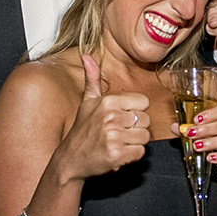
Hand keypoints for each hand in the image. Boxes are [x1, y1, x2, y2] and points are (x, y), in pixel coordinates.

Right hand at [51, 55, 153, 180]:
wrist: (70, 159)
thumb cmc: (82, 130)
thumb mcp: (87, 102)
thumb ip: (92, 78)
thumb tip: (86, 55)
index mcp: (108, 101)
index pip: (144, 103)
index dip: (134, 112)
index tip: (120, 118)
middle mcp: (110, 117)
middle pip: (146, 120)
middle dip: (135, 128)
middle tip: (117, 132)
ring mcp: (113, 136)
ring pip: (145, 137)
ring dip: (134, 143)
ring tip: (117, 142)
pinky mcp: (117, 154)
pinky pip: (140, 152)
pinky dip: (131, 155)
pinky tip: (117, 153)